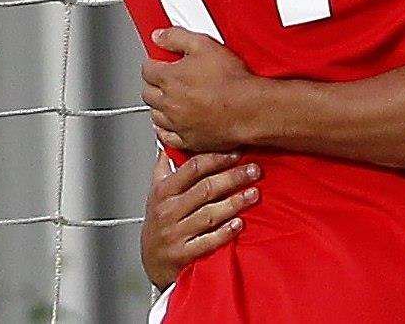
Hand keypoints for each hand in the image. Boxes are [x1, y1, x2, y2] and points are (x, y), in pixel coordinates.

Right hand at [141, 148, 260, 288]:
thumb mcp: (155, 193)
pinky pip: (207, 242)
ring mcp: (175, 233)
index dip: (216, 158)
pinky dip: (224, 232)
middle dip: (233, 178)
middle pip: (205, 189)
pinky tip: (239, 224)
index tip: (237, 153)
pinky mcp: (183, 254)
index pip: (192, 168)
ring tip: (254, 194)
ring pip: (209, 214)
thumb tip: (170, 142)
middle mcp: (168, 211)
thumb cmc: (158, 223)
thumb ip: (165, 167)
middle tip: (254, 170)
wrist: (150, 260)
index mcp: (163, 192)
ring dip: (234, 203)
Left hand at [143, 27, 260, 151]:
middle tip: (162, 80)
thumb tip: (160, 36)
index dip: (153, 63)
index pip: (147, 69)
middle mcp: (169, 102)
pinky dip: (166, 130)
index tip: (158, 62)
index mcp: (170, 78)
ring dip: (159, 107)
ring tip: (168, 100)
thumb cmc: (231, 80)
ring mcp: (177, 123)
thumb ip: (177, 37)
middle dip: (153, 85)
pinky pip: (167, 137)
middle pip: (148, 93)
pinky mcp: (188, 140)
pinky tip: (171, 125)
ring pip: (155, 116)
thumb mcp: (204, 44)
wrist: (249, 108)